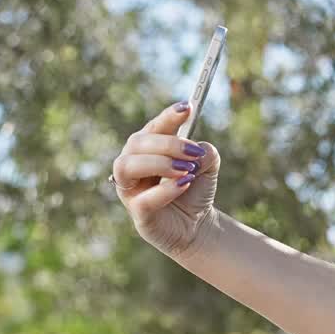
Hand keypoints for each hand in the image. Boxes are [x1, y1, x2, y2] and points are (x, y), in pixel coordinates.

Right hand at [112, 101, 220, 259]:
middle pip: (136, 143)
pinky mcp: (138, 214)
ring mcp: (131, 190)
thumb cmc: (195, 190)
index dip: (167, 117)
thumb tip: (198, 151)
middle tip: (193, 152)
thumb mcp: (207, 166)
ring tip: (186, 170)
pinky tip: (185, 184)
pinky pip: (143, 199)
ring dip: (158, 163)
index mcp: (148, 149)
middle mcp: (133, 165)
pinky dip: (166, 190)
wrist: (198, 225)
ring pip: (127, 166)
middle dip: (167, 143)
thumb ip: (205, 152)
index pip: (152, 127)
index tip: (187, 108)